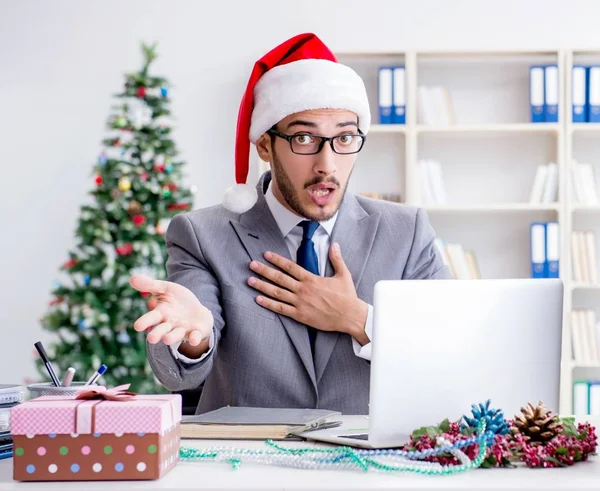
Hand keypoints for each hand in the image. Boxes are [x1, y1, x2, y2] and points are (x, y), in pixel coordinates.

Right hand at [129, 275, 212, 346]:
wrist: (197, 311)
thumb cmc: (177, 300)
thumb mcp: (165, 289)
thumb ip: (150, 285)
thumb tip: (131, 278)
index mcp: (161, 313)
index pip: (151, 318)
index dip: (145, 322)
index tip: (137, 326)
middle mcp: (170, 324)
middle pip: (162, 330)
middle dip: (157, 334)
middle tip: (151, 339)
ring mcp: (183, 329)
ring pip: (176, 335)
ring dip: (172, 337)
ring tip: (166, 339)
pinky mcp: (196, 333)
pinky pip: (195, 336)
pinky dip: (194, 339)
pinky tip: (194, 340)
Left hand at [247, 243, 368, 341]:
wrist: (350, 316)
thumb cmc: (347, 296)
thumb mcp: (343, 274)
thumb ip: (336, 259)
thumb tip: (335, 244)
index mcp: (311, 279)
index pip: (290, 267)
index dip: (277, 260)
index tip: (266, 254)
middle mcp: (303, 290)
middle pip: (279, 278)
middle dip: (264, 270)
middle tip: (251, 265)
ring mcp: (300, 303)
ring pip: (277, 293)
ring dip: (262, 286)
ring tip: (249, 280)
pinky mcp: (300, 315)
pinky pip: (281, 309)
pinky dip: (269, 304)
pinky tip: (258, 299)